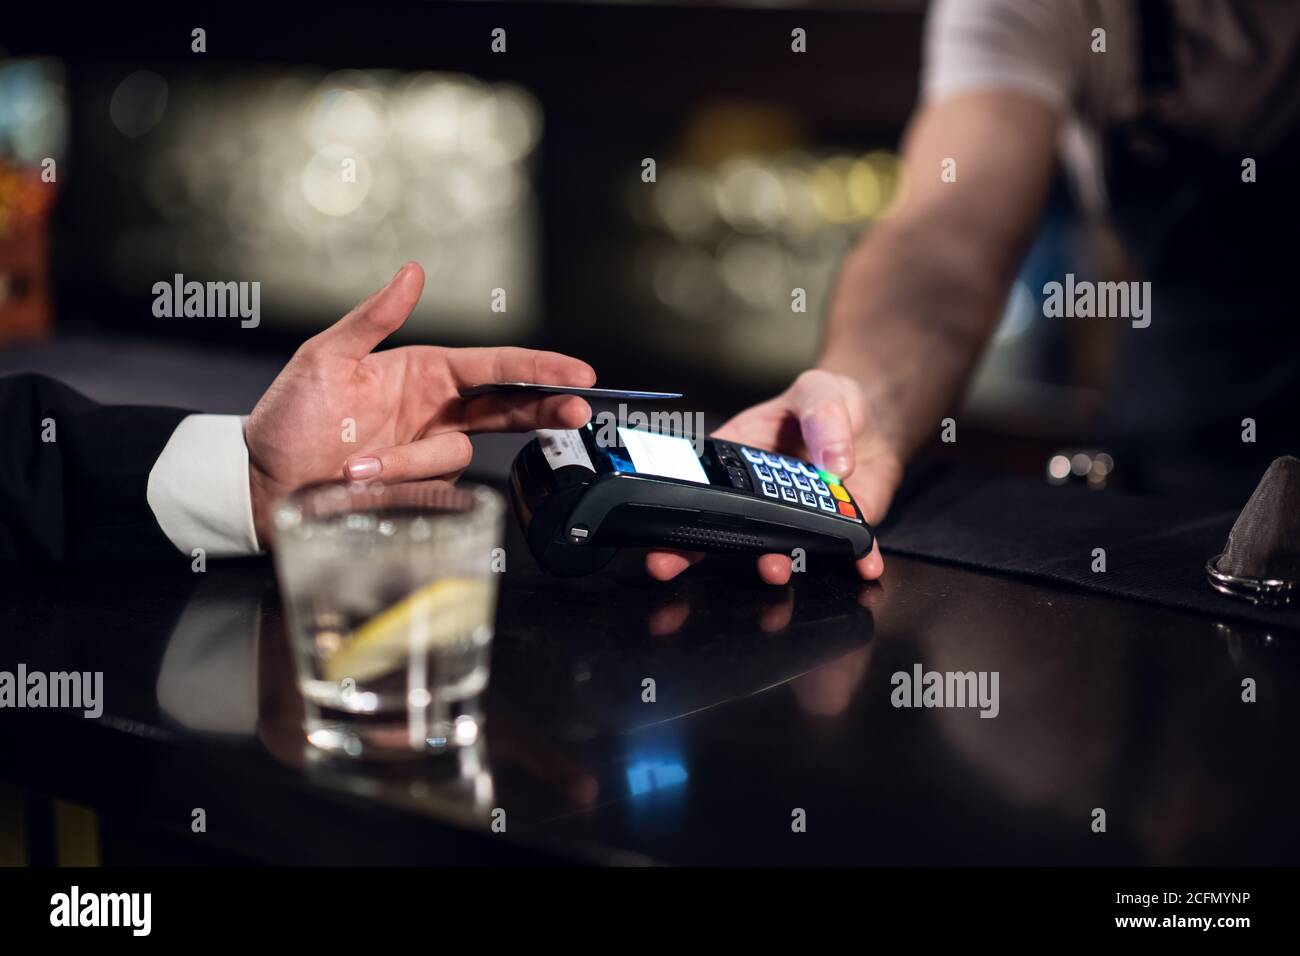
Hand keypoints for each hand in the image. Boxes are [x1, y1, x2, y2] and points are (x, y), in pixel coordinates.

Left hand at [245, 262, 594, 546]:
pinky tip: (358, 479)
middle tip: (577, 411)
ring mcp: (428, 451)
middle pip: (509, 407)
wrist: (262, 483)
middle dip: (545, 408)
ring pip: (458, 453)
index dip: (539, 368)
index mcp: (423, 371)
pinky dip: (395, 480)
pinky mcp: (419, 488)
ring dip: (410, 461)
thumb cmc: (288, 417)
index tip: (578, 373)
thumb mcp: (324, 357)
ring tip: (357, 467)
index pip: (494, 366)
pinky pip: (430, 482)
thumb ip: (373, 318)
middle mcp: (434, 410)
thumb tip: (413, 273)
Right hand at [645, 369, 899, 584]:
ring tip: (773, 568)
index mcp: (739, 459)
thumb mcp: (822, 391)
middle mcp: (760, 497)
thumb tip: (835, 463)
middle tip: (671, 567)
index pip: (696, 487)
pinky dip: (853, 561)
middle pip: (720, 530)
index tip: (655, 534)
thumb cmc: (832, 400)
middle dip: (694, 554)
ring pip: (776, 550)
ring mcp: (797, 518)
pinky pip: (842, 551)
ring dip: (771, 566)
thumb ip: (824, 418)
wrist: (874, 421)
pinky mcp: (836, 531)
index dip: (671, 513)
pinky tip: (863, 564)